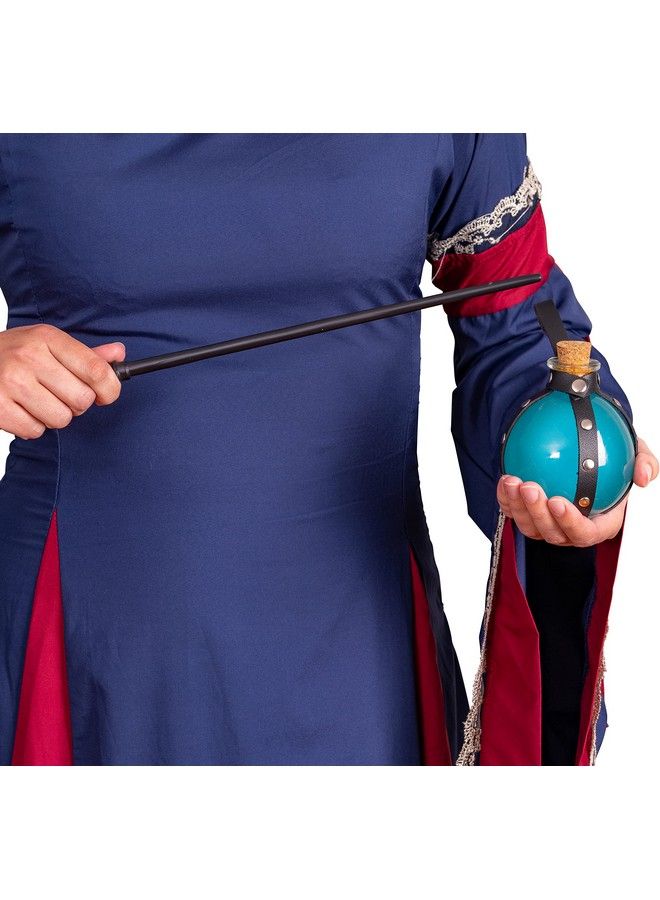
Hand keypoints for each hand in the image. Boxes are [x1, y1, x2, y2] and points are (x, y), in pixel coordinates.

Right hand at [0, 324, 124, 439]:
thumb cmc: (12, 354)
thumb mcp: (47, 345)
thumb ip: (85, 354)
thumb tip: (118, 354)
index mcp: (46, 338)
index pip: (96, 370)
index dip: (111, 389)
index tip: (108, 395)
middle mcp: (29, 357)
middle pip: (82, 400)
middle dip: (76, 403)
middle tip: (57, 394)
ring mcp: (11, 382)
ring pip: (61, 419)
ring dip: (53, 416)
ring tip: (36, 401)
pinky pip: (36, 431)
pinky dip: (32, 426)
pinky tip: (20, 409)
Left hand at [498, 438, 657, 546]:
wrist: (588, 448)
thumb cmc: (614, 455)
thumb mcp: (636, 452)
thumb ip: (644, 462)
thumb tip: (644, 477)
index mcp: (600, 523)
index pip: (584, 533)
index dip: (569, 523)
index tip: (557, 501)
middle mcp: (571, 528)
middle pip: (552, 533)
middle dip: (538, 513)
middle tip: (530, 487)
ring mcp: (548, 524)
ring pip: (530, 526)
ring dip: (518, 507)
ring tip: (513, 481)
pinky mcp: (528, 514)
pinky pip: (514, 512)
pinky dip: (506, 498)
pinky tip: (505, 479)